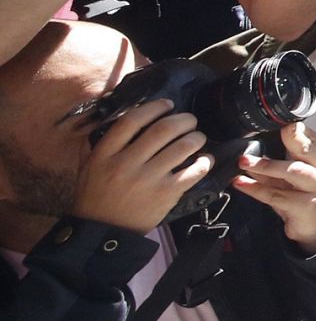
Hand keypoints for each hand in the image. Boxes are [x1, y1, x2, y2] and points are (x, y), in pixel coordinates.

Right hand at [72, 99, 212, 232]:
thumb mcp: (88, 166)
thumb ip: (100, 142)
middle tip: (190, 121)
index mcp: (105, 154)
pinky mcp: (165, 194)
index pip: (131, 120)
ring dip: (196, 138)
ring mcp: (147, 179)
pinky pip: (193, 172)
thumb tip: (118, 116)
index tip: (167, 105)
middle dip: (184, 120)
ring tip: (198, 138)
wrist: (102, 232)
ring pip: (182, 147)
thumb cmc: (96, 196)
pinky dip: (204, 162)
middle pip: (163, 129)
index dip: (154, 107)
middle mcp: (126, 163)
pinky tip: (205, 159)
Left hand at [234, 123, 315, 254]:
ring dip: (265, 165)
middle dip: (286, 139)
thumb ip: (281, 157)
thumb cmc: (305, 192)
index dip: (289, 127)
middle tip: (261, 135)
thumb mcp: (296, 172)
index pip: (307, 134)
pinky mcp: (305, 206)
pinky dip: (256, 189)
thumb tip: (253, 142)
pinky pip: (276, 195)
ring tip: (244, 162)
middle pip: (304, 150)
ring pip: (291, 171)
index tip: (271, 122)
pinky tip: (242, 183)